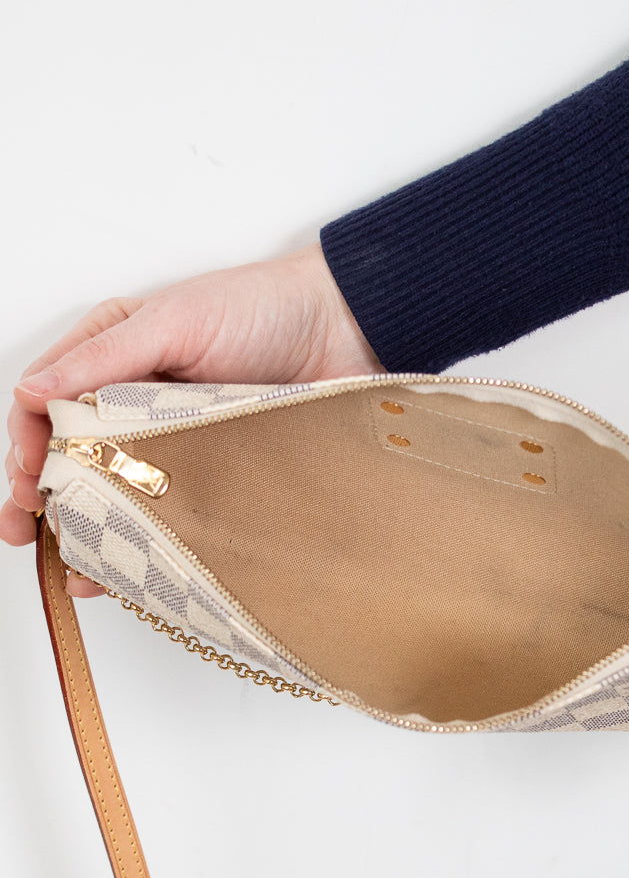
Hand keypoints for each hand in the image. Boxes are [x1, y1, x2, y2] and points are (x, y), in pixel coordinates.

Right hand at [1, 244, 381, 574]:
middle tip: (25, 532)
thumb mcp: (176, 318)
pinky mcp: (213, 473)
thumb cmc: (263, 306)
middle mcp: (135, 401)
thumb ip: (105, 356)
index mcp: (113, 354)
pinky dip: (145, 544)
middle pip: (72, 458)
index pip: (47, 403)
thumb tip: (32, 390)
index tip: (26, 479)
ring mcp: (174, 441)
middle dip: (42, 499)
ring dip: (87, 533)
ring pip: (116, 494)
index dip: (27, 445)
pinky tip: (125, 570)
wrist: (347, 330)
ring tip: (72, 568)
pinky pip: (170, 514)